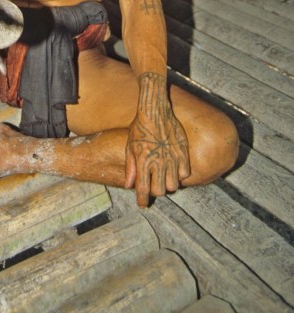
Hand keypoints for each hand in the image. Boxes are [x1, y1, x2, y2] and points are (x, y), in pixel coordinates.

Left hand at [124, 72, 189, 206]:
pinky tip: (175, 169)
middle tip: (153, 185)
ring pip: (174, 185)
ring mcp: (172, 157)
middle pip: (160, 190)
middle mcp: (158, 161)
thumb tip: (129, 185)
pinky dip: (180, 175)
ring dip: (168, 184)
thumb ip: (130, 167)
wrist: (155, 110)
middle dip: (155, 191)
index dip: (142, 200)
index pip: (143, 189)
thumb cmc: (139, 128)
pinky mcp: (183, 151)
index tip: (142, 204)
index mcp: (143, 161)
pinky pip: (185, 173)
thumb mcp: (130, 146)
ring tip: (164, 177)